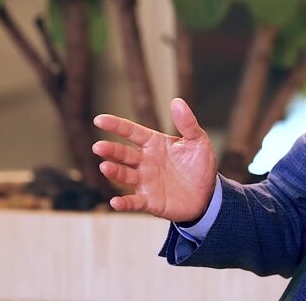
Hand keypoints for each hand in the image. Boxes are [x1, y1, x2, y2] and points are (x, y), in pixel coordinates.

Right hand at [92, 97, 216, 222]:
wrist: (208, 194)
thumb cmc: (199, 164)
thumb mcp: (198, 140)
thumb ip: (187, 123)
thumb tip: (177, 101)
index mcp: (154, 143)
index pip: (132, 132)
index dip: (116, 125)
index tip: (99, 120)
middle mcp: (145, 161)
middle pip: (124, 154)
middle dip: (111, 150)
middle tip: (98, 146)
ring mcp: (146, 181)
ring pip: (126, 175)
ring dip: (115, 172)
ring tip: (104, 166)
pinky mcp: (150, 201)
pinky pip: (134, 202)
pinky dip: (124, 203)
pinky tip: (115, 202)